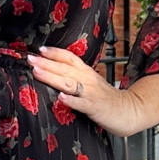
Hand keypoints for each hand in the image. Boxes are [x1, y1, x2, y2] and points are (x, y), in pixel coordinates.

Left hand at [27, 44, 145, 137]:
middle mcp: (88, 79)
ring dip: (52, 77)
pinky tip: (60, 98)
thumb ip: (76, 77)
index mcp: (86, 72)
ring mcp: (91, 93)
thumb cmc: (106, 99)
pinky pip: (81, 103)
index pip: (70, 57)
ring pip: (69, 83)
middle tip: (30, 59)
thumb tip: (55, 73)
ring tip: (37, 72)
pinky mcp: (95, 107)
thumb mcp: (91, 83)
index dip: (55, 52)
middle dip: (46, 63)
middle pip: (65, 68)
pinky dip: (71, 101)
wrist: (129, 110)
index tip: (39, 49)